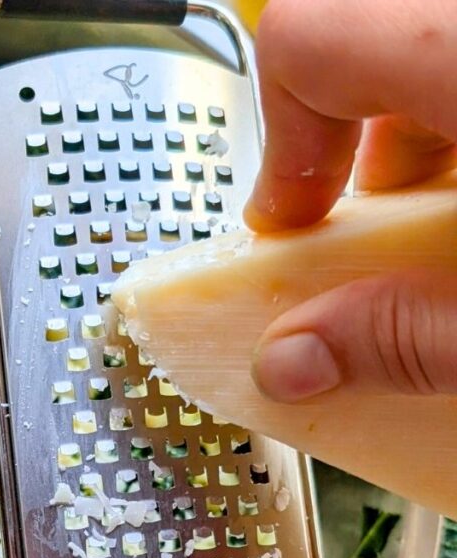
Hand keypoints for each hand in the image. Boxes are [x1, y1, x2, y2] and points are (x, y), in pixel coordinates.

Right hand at [243, 0, 456, 403]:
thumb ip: (404, 334)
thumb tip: (294, 359)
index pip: (306, 41)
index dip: (277, 145)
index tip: (290, 226)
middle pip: (375, 39)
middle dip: (360, 151)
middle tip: (376, 240)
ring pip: (437, 38)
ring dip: (426, 133)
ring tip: (451, 229)